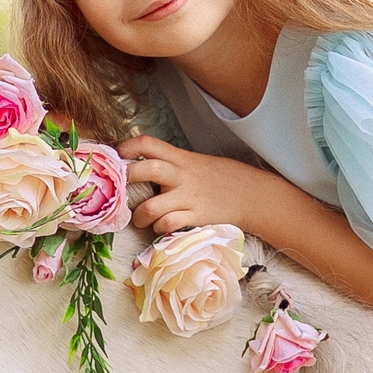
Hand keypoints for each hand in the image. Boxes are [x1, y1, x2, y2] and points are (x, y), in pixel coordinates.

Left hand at [117, 135, 276, 234]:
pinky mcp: (197, 217)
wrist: (253, 195)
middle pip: (147, 169)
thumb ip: (173, 164)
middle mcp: (183, 175)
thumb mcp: (198, 163)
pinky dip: (160, 229)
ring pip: (152, 206)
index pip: (149, 143)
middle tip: (122, 189)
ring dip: (140, 216)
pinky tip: (162, 228)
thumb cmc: (222, 179)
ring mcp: (190, 197)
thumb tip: (143, 168)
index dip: (128, 147)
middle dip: (128, 178)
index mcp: (181, 158)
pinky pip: (169, 224)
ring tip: (140, 219)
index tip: (118, 156)